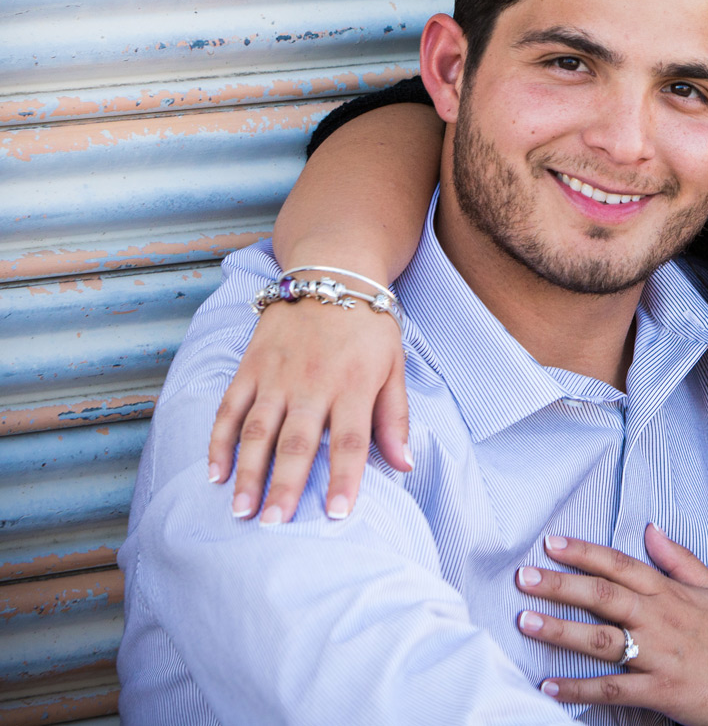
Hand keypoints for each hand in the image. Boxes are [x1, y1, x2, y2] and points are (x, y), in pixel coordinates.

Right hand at [207, 295, 410, 521]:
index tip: (338, 516)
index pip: (350, 442)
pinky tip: (215, 473)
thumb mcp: (394, 366)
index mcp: (353, 385)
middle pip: (298, 443)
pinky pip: (229, 408)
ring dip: (248, 472)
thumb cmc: (368, 327)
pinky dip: (219, 441)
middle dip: (285, 486)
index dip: (345, 480)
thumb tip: (404, 465)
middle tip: (274, 525)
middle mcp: (313, 382)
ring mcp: (277, 374)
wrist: (332, 271)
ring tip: (241, 511)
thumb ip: (395, 418)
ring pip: (258, 430)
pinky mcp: (250, 366)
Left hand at [515, 526, 707, 725]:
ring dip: (561, 631)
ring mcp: (660, 656)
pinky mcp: (661, 691)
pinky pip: (613, 689)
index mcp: (672, 593)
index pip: (621, 565)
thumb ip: (680, 560)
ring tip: (526, 622)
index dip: (585, 553)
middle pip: (604, 596)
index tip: (552, 545)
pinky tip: (550, 685)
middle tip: (524, 578)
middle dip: (561, 585)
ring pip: (602, 639)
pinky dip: (580, 688)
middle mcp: (662, 619)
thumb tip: (650, 530)